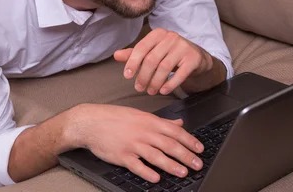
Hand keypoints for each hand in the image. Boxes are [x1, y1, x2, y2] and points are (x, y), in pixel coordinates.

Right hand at [71, 104, 203, 182]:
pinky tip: (156, 178)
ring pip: (156, 156)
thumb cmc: (116, 118)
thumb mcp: (141, 115)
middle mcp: (144, 132)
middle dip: (186, 155)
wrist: (92, 122)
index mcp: (150, 121)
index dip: (189, 140)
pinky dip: (147, 172)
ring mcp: (133, 144)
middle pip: (169, 145)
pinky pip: (136, 165)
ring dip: (171, 165)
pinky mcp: (122, 156)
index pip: (175, 131)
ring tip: (183, 172)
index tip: (200, 149)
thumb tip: (179, 123)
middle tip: (197, 164)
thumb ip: (162, 121)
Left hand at [114, 28, 213, 94]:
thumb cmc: (170, 54)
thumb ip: (135, 54)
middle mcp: (171, 37)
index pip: (141, 47)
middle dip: (143, 76)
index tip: (127, 76)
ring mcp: (183, 47)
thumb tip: (116, 55)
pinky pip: (180, 74)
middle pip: (152, 59)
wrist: (197, 58)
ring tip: (151, 91)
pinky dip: (170, 84)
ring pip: (165, 67)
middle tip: (139, 88)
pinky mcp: (193, 58)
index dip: (132, 62)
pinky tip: (163, 91)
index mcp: (158, 34)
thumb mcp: (153, 52)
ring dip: (155, 82)